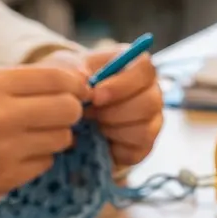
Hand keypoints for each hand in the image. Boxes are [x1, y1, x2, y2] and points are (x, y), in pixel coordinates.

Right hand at [0, 65, 89, 213]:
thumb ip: (25, 83)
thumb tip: (78, 83)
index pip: (57, 78)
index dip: (76, 86)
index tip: (79, 91)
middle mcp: (1, 116)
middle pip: (68, 109)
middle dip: (71, 111)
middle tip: (57, 115)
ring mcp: (6, 150)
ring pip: (63, 138)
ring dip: (55, 136)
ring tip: (29, 135)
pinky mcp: (9, 177)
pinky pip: (47, 162)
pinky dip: (39, 158)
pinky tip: (16, 155)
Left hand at [41, 48, 163, 166]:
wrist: (69, 112)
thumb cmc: (72, 84)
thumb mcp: (65, 70)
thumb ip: (73, 71)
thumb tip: (86, 81)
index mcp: (135, 66)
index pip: (145, 70)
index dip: (123, 84)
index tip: (96, 96)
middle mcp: (150, 92)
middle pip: (150, 102)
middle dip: (115, 112)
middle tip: (90, 113)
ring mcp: (151, 121)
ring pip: (144, 129)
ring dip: (113, 129)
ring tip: (94, 124)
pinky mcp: (144, 146)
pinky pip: (136, 150)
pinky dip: (114, 147)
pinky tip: (100, 138)